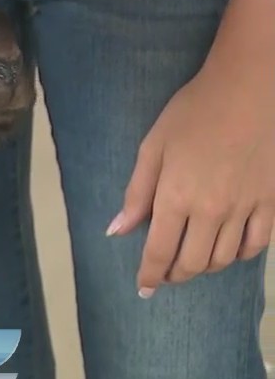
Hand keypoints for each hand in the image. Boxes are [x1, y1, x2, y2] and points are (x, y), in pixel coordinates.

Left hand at [109, 61, 274, 297]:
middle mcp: (211, 211)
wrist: (249, 90)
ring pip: (225, 259)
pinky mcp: (271, 202)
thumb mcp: (152, 147)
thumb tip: (118, 231)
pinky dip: (242, 254)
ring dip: (206, 267)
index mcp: (175, 198)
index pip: (159, 252)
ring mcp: (245, 208)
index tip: (144, 289)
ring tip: (193, 262)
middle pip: (193, 263)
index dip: (150, 275)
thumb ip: (136, 194)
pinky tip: (230, 250)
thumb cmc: (192, 113)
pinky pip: (258, 243)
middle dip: (176, 274)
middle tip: (166, 274)